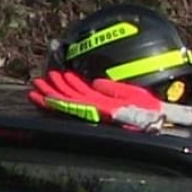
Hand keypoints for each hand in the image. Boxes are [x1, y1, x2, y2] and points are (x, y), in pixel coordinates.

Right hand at [29, 70, 173, 130]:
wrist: (153, 115)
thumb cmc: (146, 106)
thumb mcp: (128, 91)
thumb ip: (111, 87)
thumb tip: (95, 81)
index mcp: (102, 101)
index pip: (80, 91)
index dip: (69, 83)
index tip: (58, 75)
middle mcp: (93, 105)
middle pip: (68, 96)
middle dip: (53, 88)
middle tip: (38, 81)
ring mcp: (92, 109)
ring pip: (66, 100)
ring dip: (52, 93)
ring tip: (39, 84)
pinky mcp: (93, 112)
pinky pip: (73, 105)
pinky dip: (60, 101)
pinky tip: (50, 96)